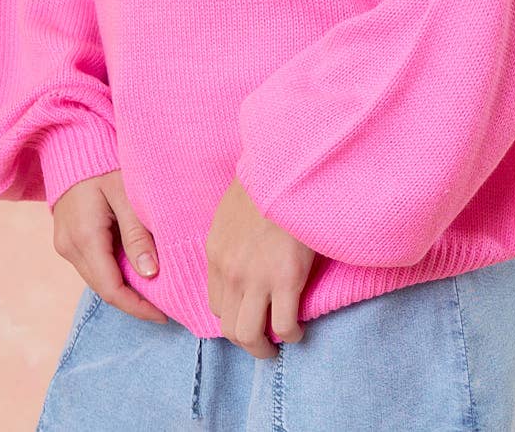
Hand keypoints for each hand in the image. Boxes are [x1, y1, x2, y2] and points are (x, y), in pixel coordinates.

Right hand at [52, 170, 168, 324]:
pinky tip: (135, 267)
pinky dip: (114, 272)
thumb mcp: (126, 193)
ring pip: (97, 279)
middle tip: (166, 304)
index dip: (138, 307)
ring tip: (155, 288)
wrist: (71, 144)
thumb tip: (150, 273)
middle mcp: (69, 247)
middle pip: (104, 288)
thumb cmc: (103, 163)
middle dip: (134, 300)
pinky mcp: (67, 240)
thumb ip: (137, 233)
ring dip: (124, 287)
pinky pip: (93, 266)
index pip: (112, 289)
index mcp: (84, 237)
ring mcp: (64, 245)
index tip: (165, 314)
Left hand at [205, 176, 316, 358]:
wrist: (288, 168)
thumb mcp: (232, 213)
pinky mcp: (286, 278)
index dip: (234, 314)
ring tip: (278, 343)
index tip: (250, 314)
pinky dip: (291, 334)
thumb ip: (232, 241)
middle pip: (228, 326)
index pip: (216, 303)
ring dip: (263, 347)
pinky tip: (298, 329)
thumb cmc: (267, 183)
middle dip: (246, 341)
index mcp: (216, 253)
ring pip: (249, 335)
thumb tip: (243, 258)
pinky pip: (283, 325)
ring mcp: (256, 278)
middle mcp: (230, 271)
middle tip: (263, 341)